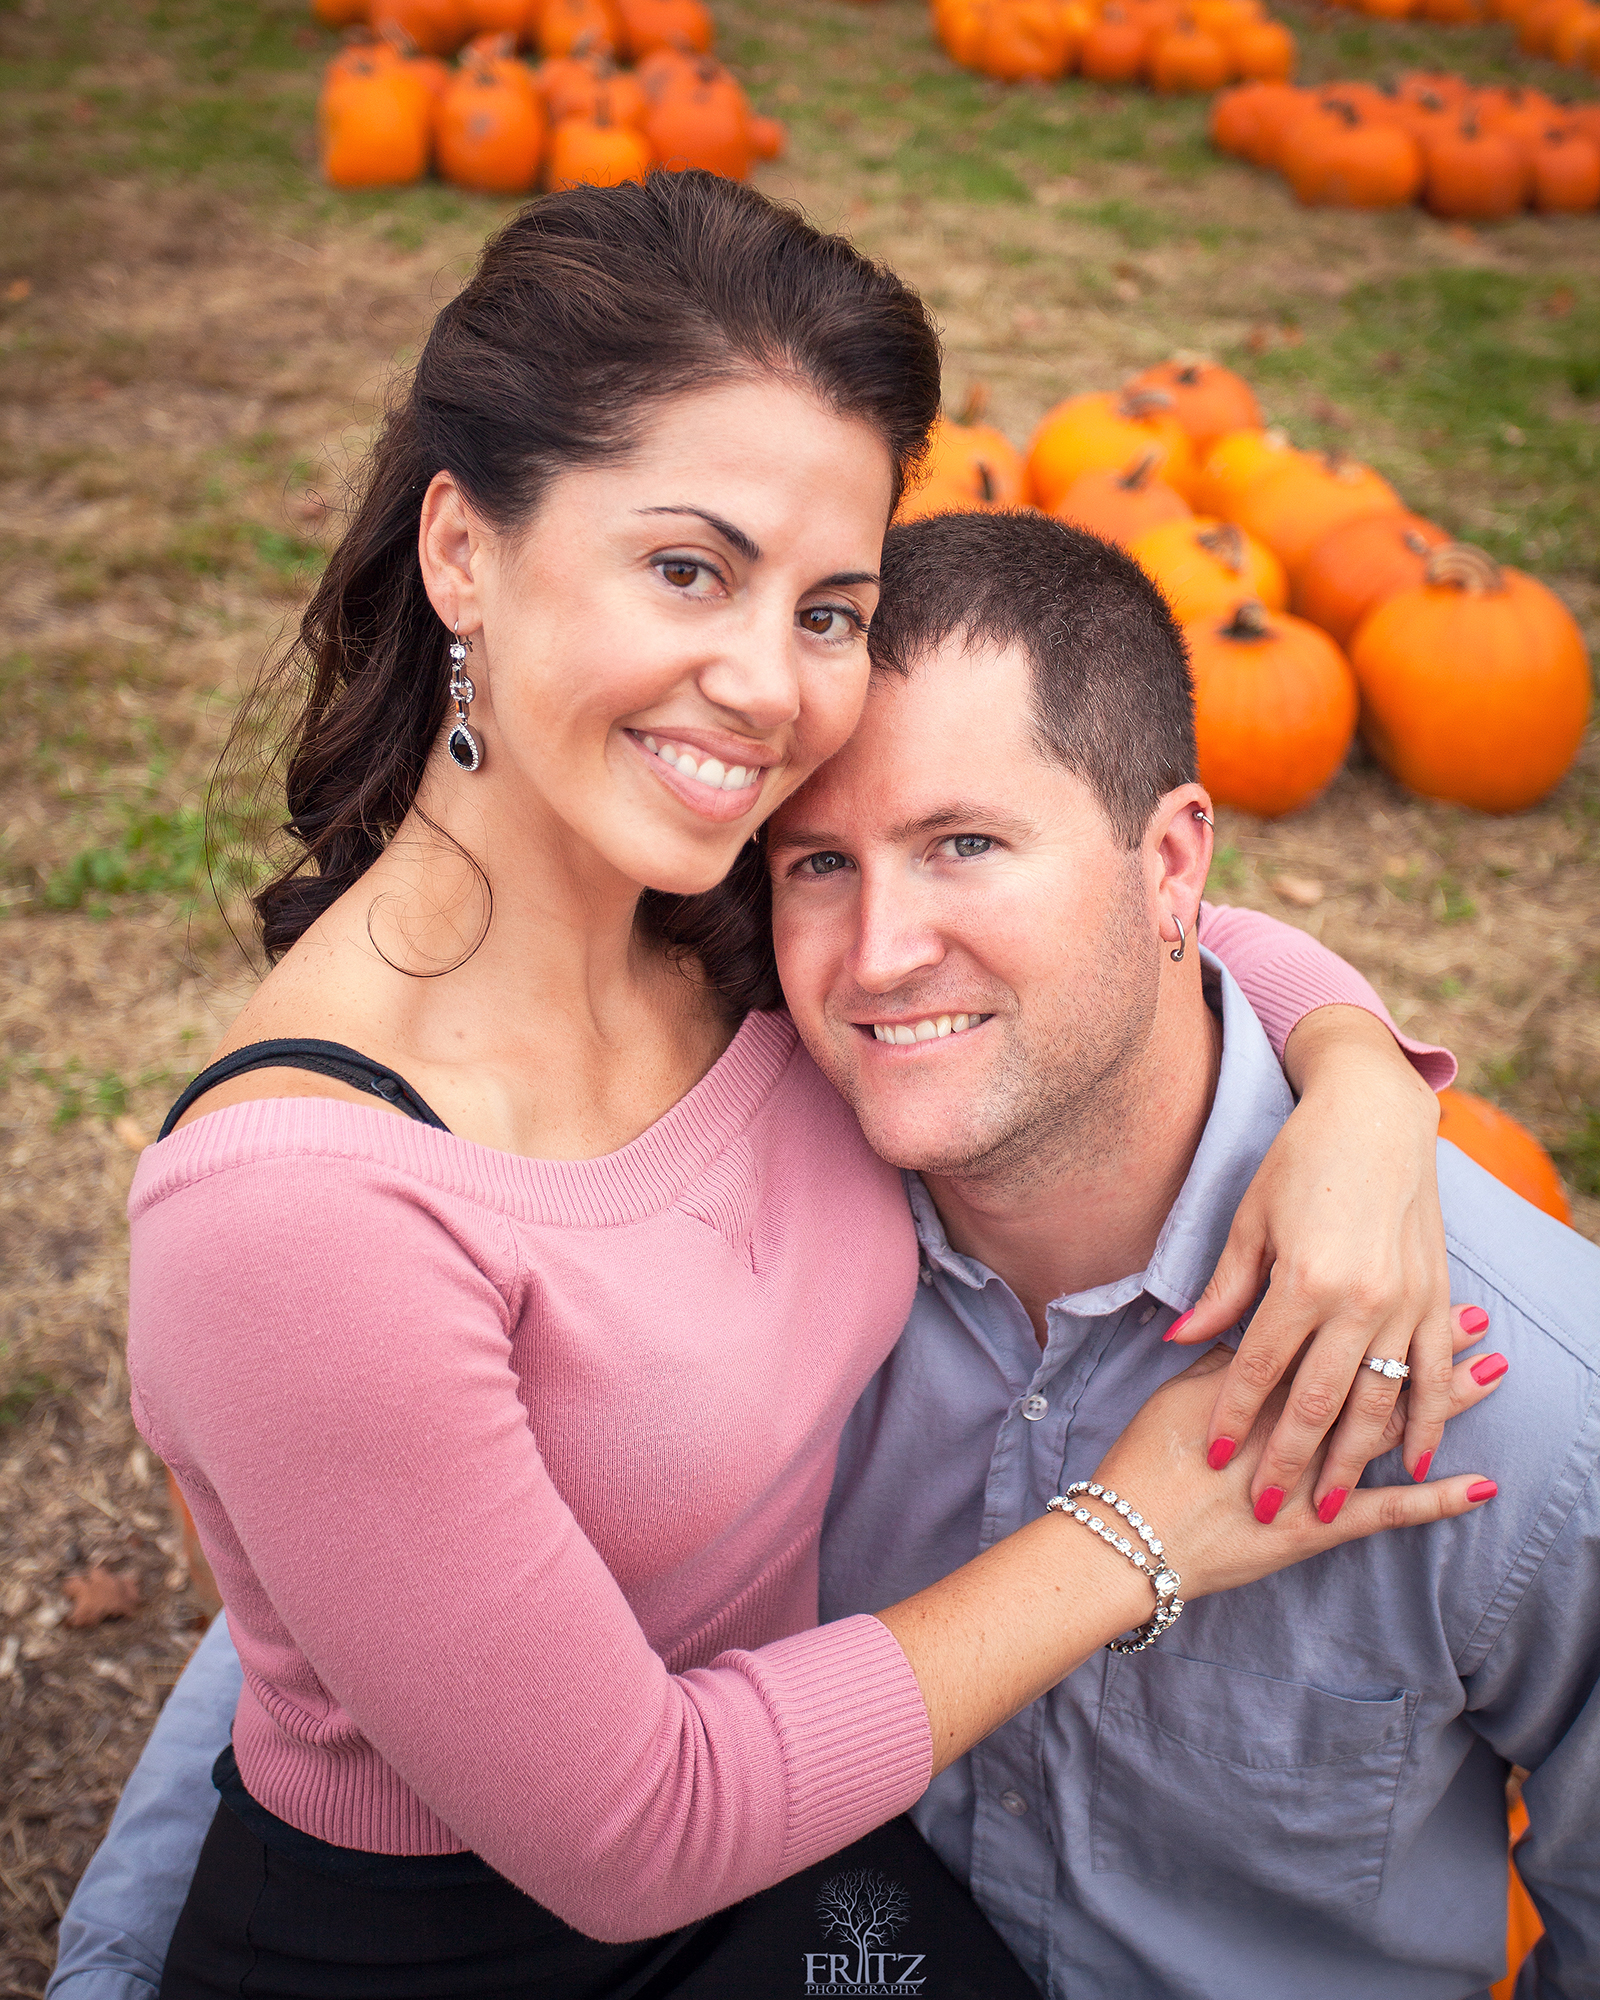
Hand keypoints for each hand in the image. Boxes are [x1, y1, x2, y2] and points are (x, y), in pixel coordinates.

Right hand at [1089, 1347, 1498, 1605]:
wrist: (1128, 1536)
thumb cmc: (1145, 1459)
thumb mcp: (1179, 1389)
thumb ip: (1221, 1353)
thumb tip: (1246, 1316)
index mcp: (1263, 1377)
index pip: (1328, 1333)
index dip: (1375, 1306)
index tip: (1415, 1273)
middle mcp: (1298, 1419)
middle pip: (1375, 1370)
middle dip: (1429, 1344)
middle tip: (1478, 1317)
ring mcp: (1314, 1473)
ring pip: (1392, 1428)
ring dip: (1446, 1404)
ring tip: (1492, 1374)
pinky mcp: (1319, 1526)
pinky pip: (1389, 1512)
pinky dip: (1436, 1501)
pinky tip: (1482, 1487)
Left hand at [1168, 1004, 1474, 1515]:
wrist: (1376, 1117)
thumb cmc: (1301, 1161)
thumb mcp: (1250, 1220)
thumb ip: (1224, 1290)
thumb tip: (1181, 1341)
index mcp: (1305, 1280)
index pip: (1258, 1367)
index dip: (1234, 1415)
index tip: (1213, 1454)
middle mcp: (1360, 1300)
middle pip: (1318, 1402)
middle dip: (1288, 1459)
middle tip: (1264, 1507)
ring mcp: (1406, 1304)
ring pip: (1379, 1402)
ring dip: (1352, 1460)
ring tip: (1324, 1503)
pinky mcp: (1436, 1298)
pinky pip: (1434, 1376)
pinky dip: (1426, 1423)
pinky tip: (1411, 1461)